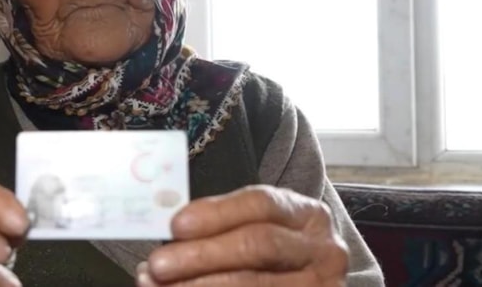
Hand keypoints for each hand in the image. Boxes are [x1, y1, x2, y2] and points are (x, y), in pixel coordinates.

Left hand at [136, 185, 347, 286]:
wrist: (306, 282)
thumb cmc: (270, 255)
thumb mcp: (256, 229)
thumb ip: (219, 225)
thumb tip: (168, 233)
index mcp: (307, 215)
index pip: (261, 204)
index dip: (217, 214)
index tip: (175, 225)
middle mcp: (323, 251)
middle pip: (258, 246)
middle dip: (202, 256)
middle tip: (158, 265)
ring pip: (256, 285)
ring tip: (159, 286)